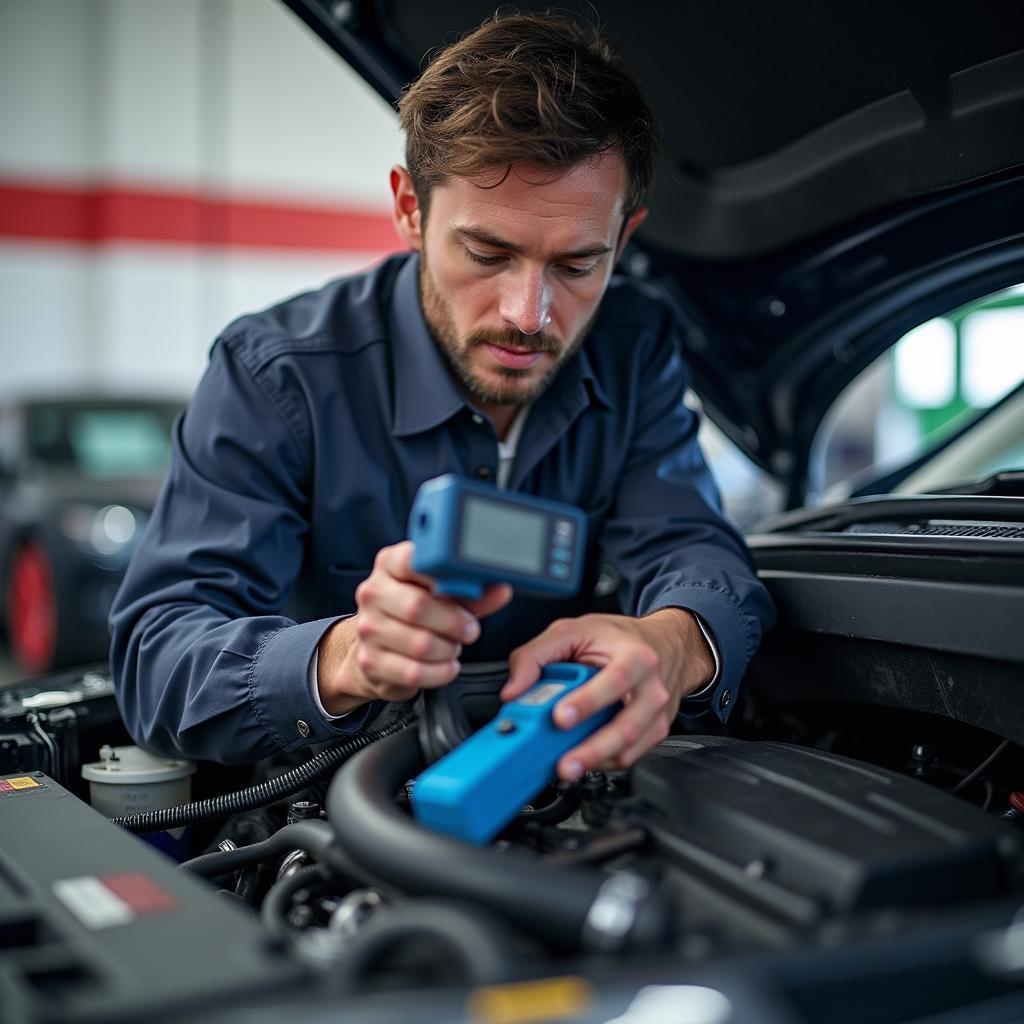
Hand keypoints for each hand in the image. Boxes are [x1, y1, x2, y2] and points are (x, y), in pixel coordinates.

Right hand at [316, 541, 511, 714]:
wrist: (380, 648)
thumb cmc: (417, 613)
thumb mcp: (446, 595)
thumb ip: (471, 590)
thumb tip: (500, 590)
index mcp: (390, 565)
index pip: (412, 560)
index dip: (443, 574)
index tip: (463, 587)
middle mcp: (373, 593)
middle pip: (418, 606)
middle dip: (454, 623)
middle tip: (469, 630)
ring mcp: (367, 628)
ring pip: (420, 644)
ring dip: (448, 650)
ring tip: (452, 647)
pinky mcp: (370, 662)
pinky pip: (414, 672)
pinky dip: (440, 672)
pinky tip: (445, 666)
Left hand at [502, 609, 713, 780]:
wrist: (663, 645)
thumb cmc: (618, 639)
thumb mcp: (573, 631)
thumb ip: (536, 655)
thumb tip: (514, 689)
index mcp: (636, 657)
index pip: (615, 681)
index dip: (588, 702)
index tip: (560, 717)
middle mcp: (652, 689)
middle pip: (626, 727)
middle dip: (591, 749)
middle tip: (563, 763)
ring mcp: (656, 715)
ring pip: (629, 749)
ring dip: (594, 762)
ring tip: (566, 768)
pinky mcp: (654, 734)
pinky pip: (628, 758)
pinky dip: (602, 763)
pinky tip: (582, 760)